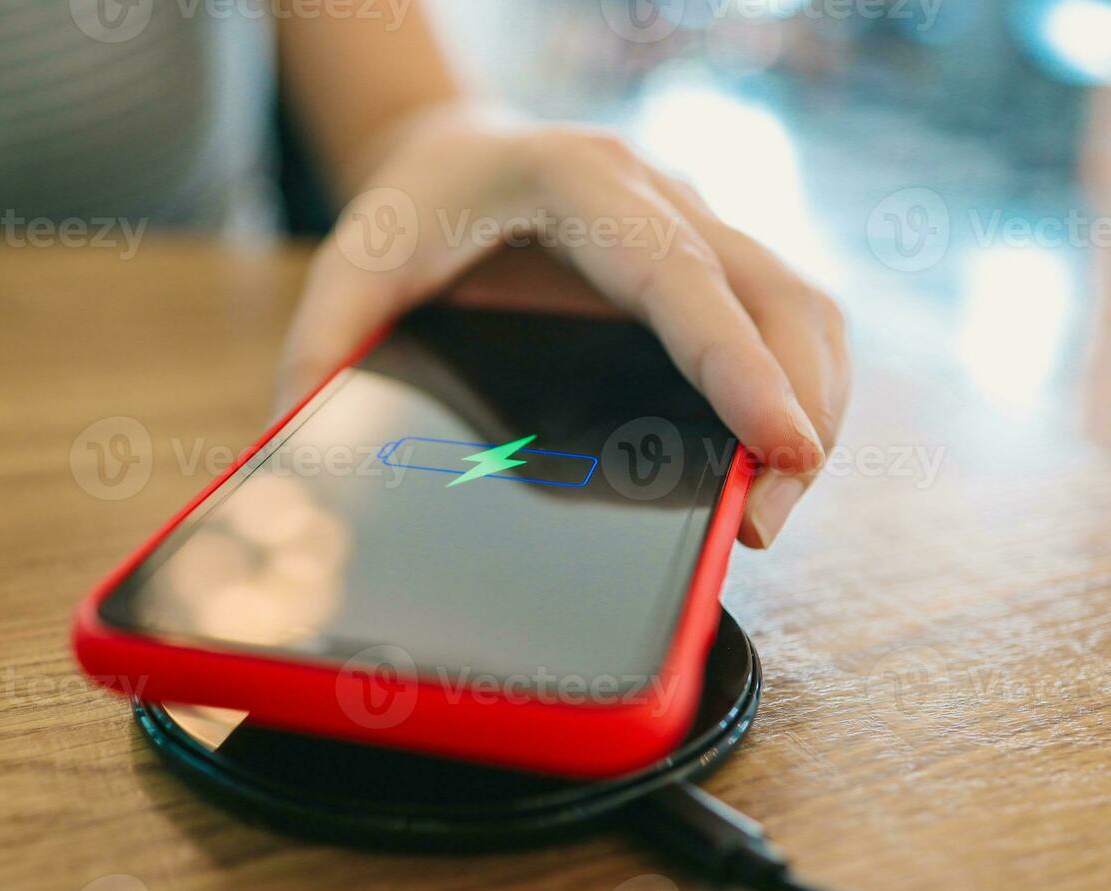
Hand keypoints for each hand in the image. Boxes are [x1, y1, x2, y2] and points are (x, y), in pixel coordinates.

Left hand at [277, 108, 849, 547]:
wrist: (453, 153)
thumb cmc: (412, 210)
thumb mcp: (351, 266)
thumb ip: (323, 351)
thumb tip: (296, 458)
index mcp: (574, 181)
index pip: (676, 272)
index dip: (736, 360)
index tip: (779, 443)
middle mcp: (656, 192)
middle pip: (771, 292)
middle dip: (796, 405)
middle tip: (768, 516)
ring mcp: (695, 221)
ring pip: (801, 304)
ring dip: (814, 402)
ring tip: (775, 504)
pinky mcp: (711, 260)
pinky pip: (787, 318)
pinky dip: (799, 387)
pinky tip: (775, 454)